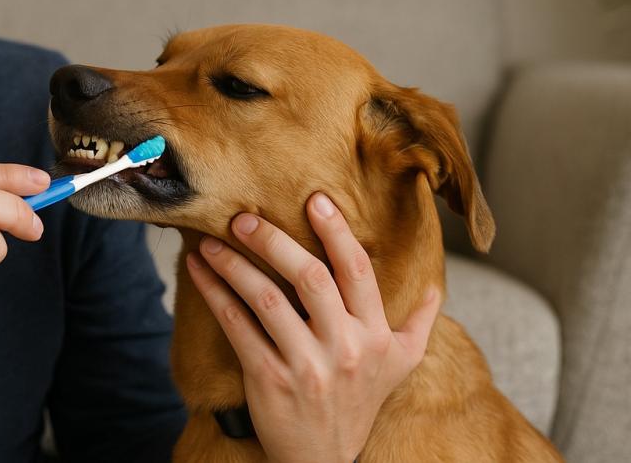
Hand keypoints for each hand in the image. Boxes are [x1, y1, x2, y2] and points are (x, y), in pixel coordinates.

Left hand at [185, 192, 440, 462]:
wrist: (323, 461)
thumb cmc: (358, 404)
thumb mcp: (398, 367)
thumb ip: (418, 325)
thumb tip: (436, 289)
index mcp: (376, 336)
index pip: (356, 272)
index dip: (336, 232)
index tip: (315, 200)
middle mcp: (345, 347)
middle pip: (309, 278)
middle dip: (273, 241)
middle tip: (244, 217)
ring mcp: (307, 365)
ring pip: (266, 299)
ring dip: (233, 264)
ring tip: (211, 242)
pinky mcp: (270, 379)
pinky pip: (238, 325)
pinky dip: (215, 293)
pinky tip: (199, 271)